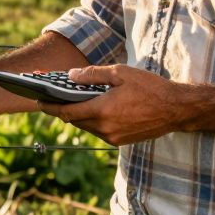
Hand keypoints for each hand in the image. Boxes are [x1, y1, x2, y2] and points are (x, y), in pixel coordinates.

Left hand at [37, 65, 192, 145]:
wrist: (176, 109)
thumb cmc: (149, 87)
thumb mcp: (120, 73)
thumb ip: (92, 75)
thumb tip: (70, 76)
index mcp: (103, 110)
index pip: (66, 112)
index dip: (50, 107)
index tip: (38, 101)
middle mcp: (105, 128)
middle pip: (74, 121)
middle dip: (62, 110)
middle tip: (52, 98)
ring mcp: (113, 137)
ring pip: (86, 127)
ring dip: (78, 116)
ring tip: (72, 102)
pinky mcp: (120, 142)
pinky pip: (98, 132)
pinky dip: (92, 121)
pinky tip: (94, 109)